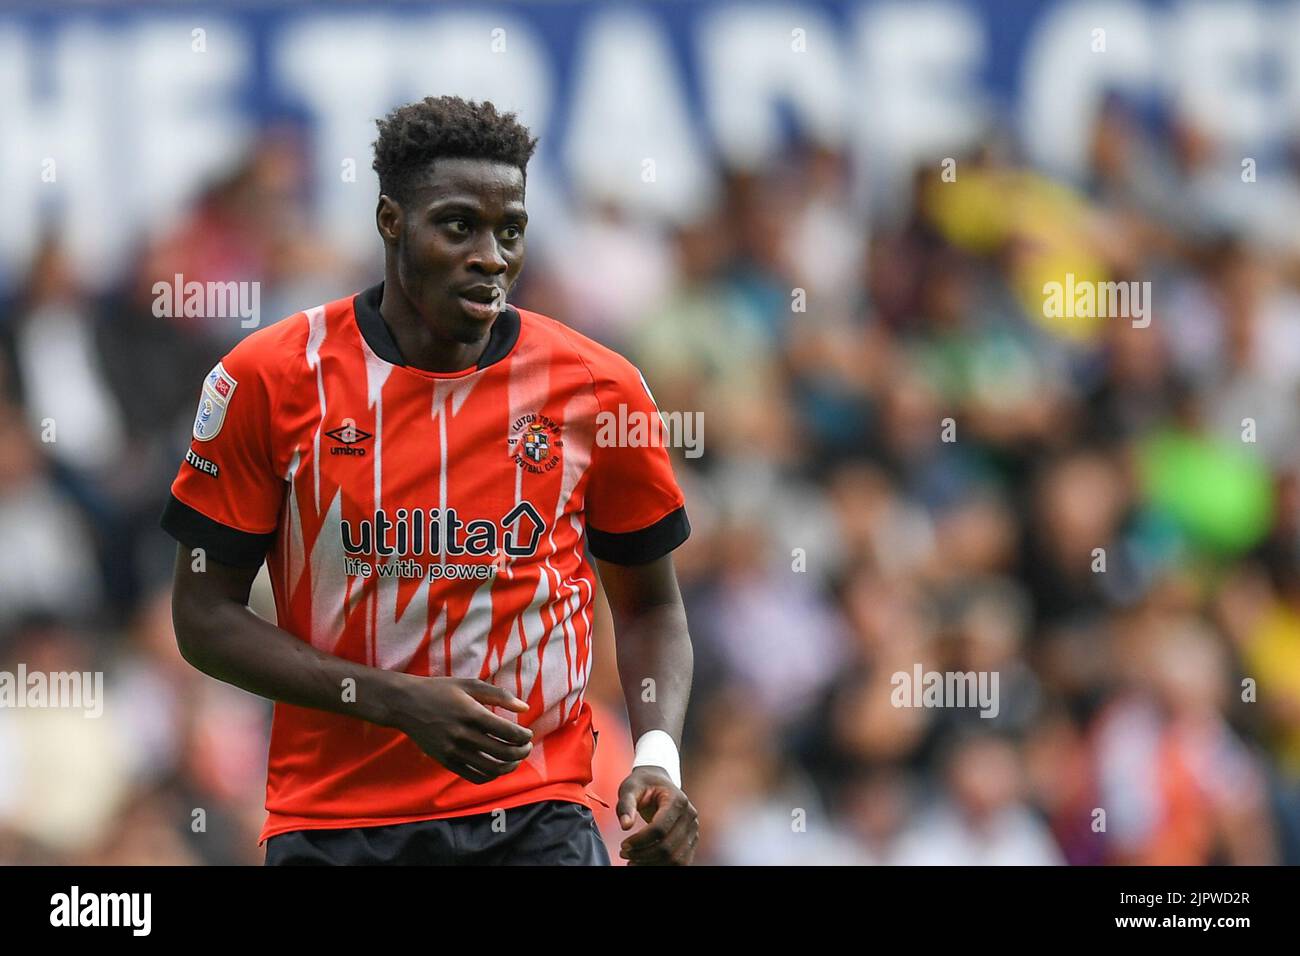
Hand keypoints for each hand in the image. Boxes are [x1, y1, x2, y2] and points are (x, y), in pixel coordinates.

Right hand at [391, 676, 532, 784]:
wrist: (405, 704)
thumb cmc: (440, 690)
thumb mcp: (470, 685)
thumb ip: (499, 695)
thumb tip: (525, 707)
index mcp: (472, 714)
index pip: (509, 732)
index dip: (524, 736)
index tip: (528, 734)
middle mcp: (463, 735)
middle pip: (504, 753)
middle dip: (521, 752)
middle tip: (526, 747)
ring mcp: (453, 751)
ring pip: (491, 769)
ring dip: (510, 766)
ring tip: (515, 759)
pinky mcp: (446, 761)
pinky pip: (474, 776)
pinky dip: (491, 775)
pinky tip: (497, 767)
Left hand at [616, 766, 698, 864]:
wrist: (659, 782)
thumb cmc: (643, 784)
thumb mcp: (630, 788)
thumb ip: (627, 805)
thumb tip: (625, 826)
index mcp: (677, 800)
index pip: (660, 828)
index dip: (640, 841)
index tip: (623, 845)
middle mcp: (690, 815)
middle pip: (668, 846)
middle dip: (643, 854)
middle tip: (624, 853)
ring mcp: (693, 829)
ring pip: (676, 858)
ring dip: (652, 864)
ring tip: (632, 861)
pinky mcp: (691, 840)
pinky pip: (681, 861)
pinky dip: (663, 866)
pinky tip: (645, 863)